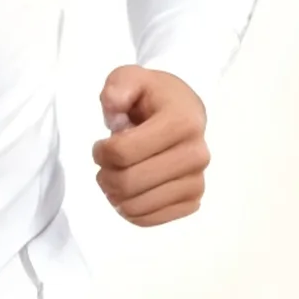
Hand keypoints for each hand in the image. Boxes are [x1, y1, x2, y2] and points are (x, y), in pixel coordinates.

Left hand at [91, 66, 209, 226]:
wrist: (181, 113)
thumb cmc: (151, 97)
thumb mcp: (130, 78)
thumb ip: (118, 85)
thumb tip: (114, 105)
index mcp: (182, 122)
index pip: (123, 152)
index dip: (100, 152)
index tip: (101, 145)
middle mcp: (197, 153)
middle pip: (128, 182)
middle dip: (105, 176)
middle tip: (104, 166)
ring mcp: (197, 180)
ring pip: (136, 205)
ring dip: (114, 195)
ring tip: (115, 178)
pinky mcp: (192, 200)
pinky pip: (150, 220)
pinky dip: (130, 211)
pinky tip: (128, 194)